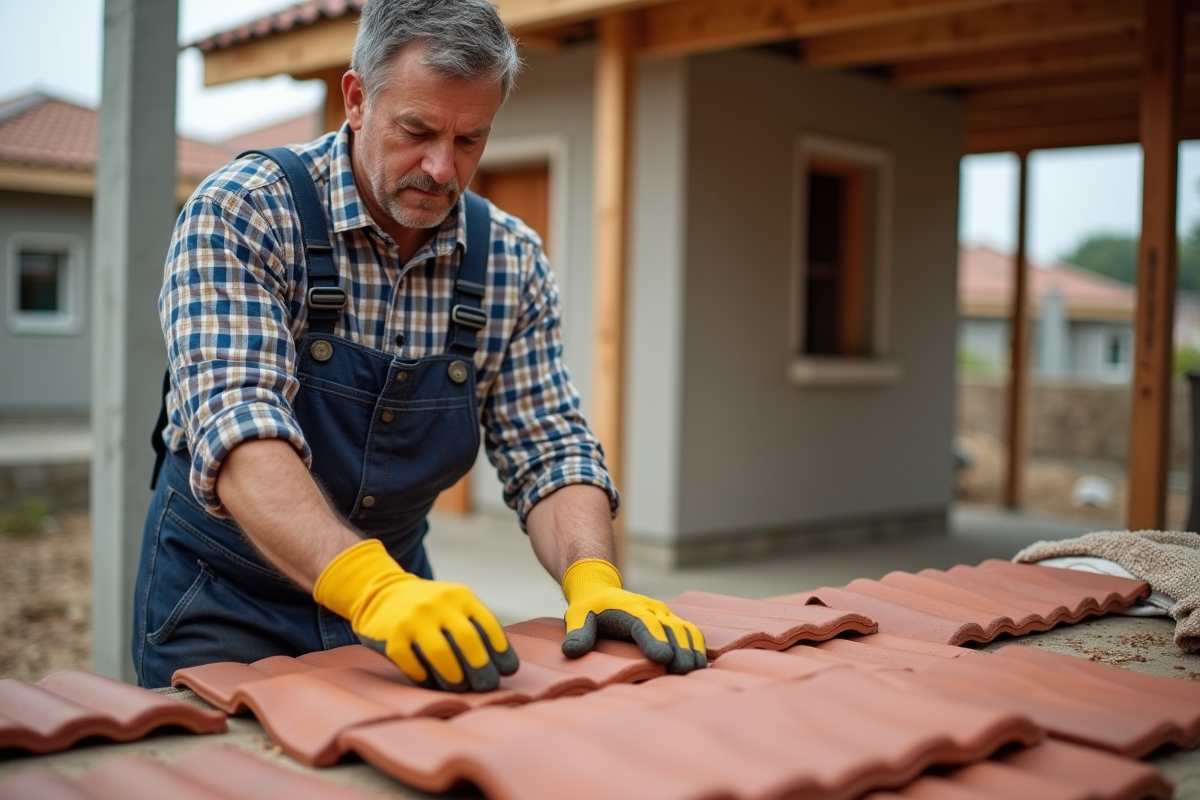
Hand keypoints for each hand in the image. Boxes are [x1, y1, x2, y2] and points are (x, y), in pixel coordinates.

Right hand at [314, 538, 517, 691]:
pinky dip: (425, 677)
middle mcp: (438, 603)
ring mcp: (414, 618)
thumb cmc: (429, 608)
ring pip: (441, 654)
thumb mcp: (454, 604)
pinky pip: (413, 664)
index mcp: (460, 596)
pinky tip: (431, 682)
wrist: (381, 592)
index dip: (501, 650)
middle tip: (487, 686)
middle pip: (467, 640)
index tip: (508, 670)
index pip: (487, 624)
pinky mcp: (393, 636)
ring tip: (460, 686)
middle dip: (481, 668)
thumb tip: (501, 666)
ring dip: (455, 676)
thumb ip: (474, 625)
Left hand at [560, 558, 706, 673]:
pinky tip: (701, 665)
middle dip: (680, 650)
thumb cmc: (588, 608)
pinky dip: (698, 646)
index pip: (645, 624)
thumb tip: (571, 652)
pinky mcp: (670, 621)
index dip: (655, 641)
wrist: (600, 589)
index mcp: (629, 607)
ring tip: (697, 672)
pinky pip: (689, 631)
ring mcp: (663, 614)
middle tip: (683, 673)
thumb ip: (577, 633)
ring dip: (693, 649)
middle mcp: (651, 608)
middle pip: (671, 629)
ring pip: (685, 629)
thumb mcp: (577, 617)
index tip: (663, 659)